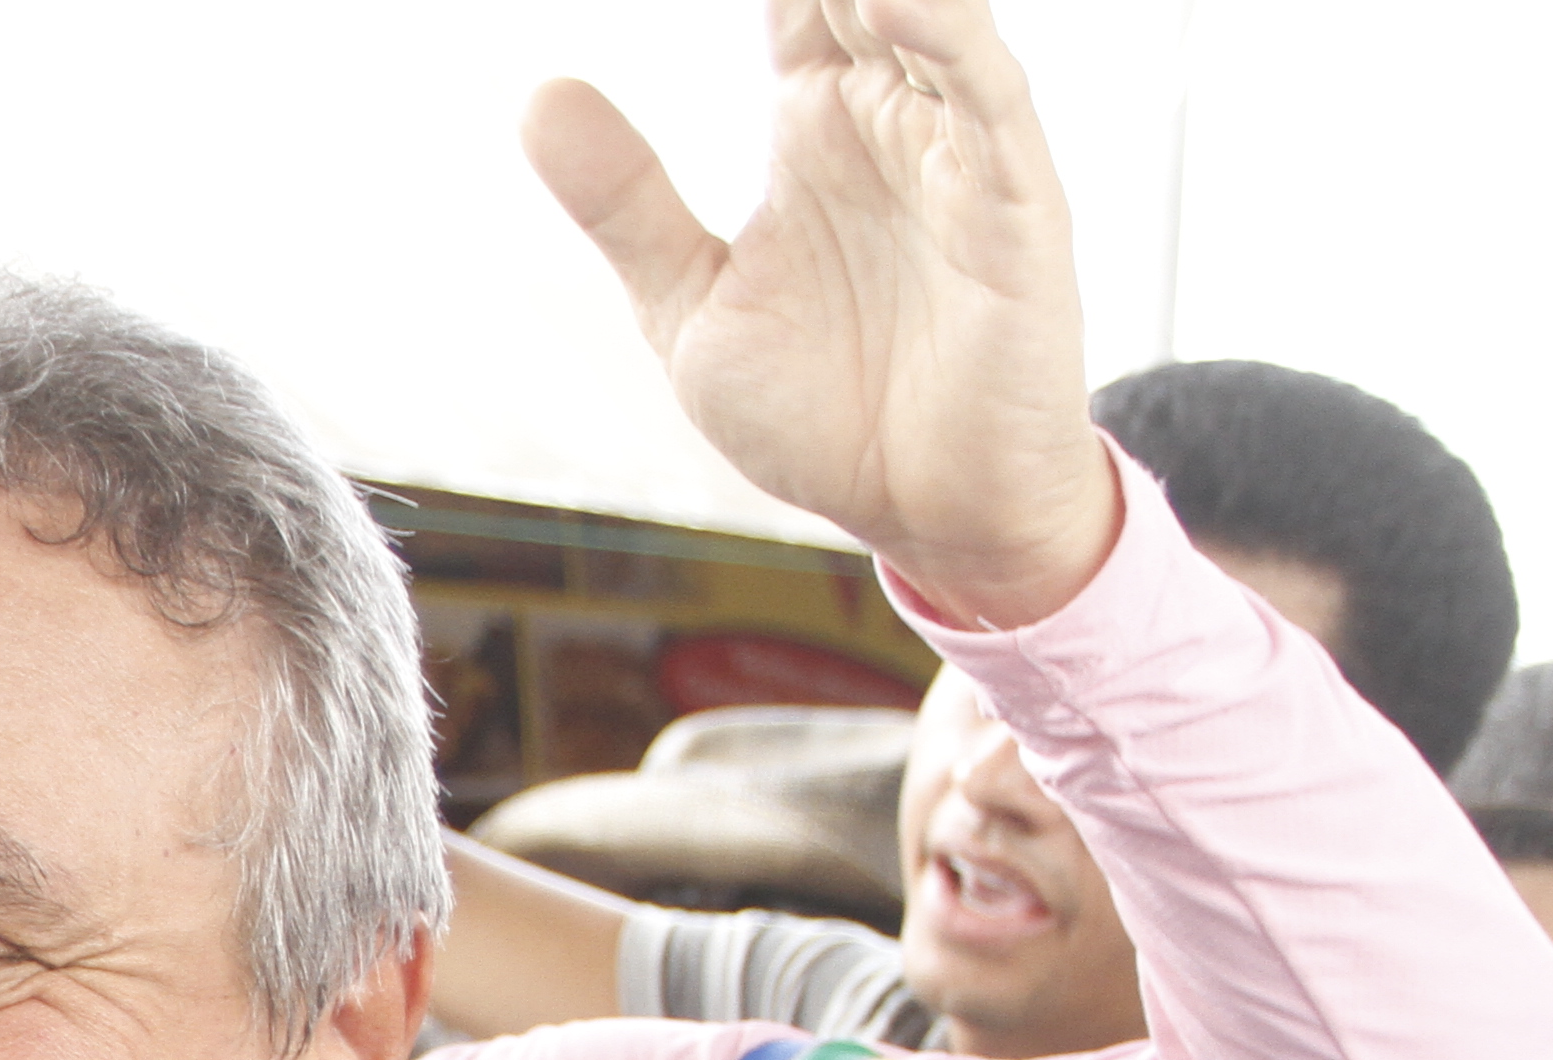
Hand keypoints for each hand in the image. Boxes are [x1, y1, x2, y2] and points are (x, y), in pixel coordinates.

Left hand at [523, 0, 1117, 627]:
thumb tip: (539, 93)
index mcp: (816, 113)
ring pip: (928, 11)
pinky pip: (986, 99)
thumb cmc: (830, 407)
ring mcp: (959, 148)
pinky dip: (945, 38)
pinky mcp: (1013, 206)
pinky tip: (891, 1)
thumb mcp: (689, 303)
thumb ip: (626, 198)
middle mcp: (892, 108)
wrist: (926, 515)